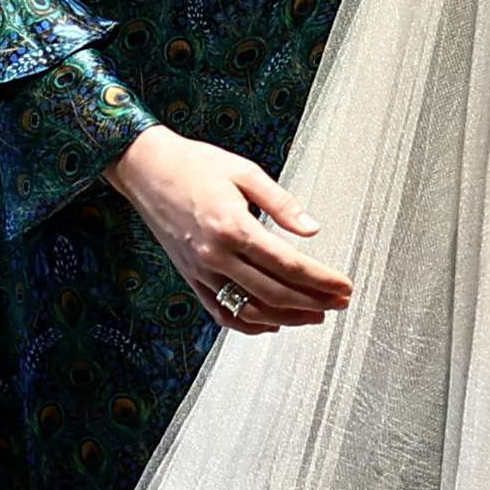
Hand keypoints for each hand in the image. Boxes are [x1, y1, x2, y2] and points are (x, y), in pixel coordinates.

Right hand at [108, 126, 349, 332]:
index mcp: (233, 226)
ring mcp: (200, 271)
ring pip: (250, 311)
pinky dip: (250, 324)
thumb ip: (282, 204)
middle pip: (274, 293)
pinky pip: (222, 313)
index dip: (321, 280)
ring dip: (287, 318)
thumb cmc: (194, 165)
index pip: (289, 265)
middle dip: (313, 302)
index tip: (343, 286)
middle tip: (339, 302)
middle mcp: (215, 255)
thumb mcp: (245, 172)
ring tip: (314, 316)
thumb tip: (312, 229)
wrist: (145, 168)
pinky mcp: (190, 278)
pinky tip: (272, 323)